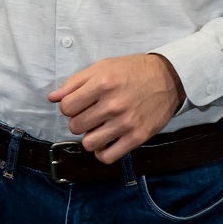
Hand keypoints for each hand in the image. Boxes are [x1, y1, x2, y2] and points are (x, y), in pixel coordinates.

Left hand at [48, 53, 185, 162]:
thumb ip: (75, 82)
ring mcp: (126, 122)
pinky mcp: (137, 137)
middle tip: (92, 114)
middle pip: (75, 126)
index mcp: (103, 83)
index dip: (69, 107)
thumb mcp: (104, 66)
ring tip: (100, 127)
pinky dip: (103, 152)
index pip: (66, 107)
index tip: (79, 104)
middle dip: (79, 121)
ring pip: (89, 143)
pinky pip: (108, 156)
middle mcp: (113, 104)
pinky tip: (107, 140)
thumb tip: (52, 98)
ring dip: (91, 137)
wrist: (169, 78)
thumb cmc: (134, 71)